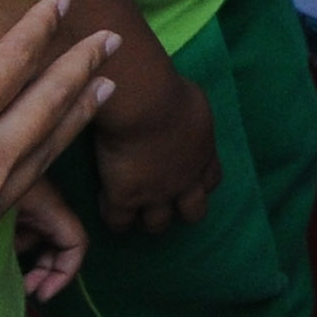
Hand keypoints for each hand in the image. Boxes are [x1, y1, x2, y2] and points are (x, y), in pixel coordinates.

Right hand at [0, 0, 120, 316]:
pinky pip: (33, 183)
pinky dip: (54, 153)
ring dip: (79, 112)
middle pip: (46, 106)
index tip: (63, 1)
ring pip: (48, 148)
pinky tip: (50, 151)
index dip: (36, 30)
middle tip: (111, 40)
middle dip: (79, 67)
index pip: (5, 67)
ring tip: (105, 88)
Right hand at [89, 64, 219, 232]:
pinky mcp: (126, 198)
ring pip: (157, 225)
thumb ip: (192, 118)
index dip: (199, 183)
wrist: (143, 103)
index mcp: (203, 155)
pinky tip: (105, 202)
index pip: (211, 181)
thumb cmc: (169, 91)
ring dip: (147, 219)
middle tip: (163, 202)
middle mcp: (185, 181)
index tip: (186, 178)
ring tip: (132, 211)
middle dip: (181, 211)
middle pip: (193, 213)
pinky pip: (119, 222)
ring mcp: (156, 194)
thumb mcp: (194, 102)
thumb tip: (184, 114)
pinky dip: (113, 218)